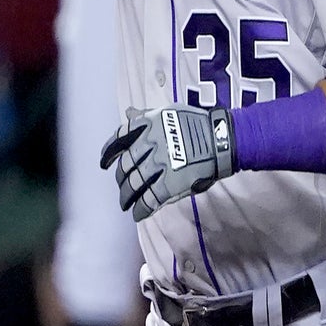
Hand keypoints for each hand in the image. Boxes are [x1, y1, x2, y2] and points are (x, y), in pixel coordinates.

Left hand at [99, 103, 235, 220]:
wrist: (222, 139)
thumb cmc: (200, 124)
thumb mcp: (169, 113)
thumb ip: (146, 115)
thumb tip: (128, 112)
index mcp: (147, 125)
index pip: (119, 138)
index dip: (108, 152)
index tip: (104, 162)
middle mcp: (149, 144)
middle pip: (125, 165)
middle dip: (120, 179)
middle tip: (121, 186)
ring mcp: (158, 165)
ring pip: (133, 184)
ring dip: (126, 196)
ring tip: (125, 203)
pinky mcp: (169, 184)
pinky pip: (149, 199)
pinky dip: (141, 209)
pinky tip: (138, 213)